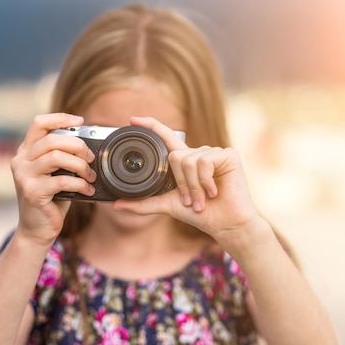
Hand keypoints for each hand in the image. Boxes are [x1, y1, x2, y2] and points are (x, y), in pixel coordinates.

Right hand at [11, 113, 96, 245]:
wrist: (37, 230)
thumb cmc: (51, 200)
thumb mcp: (55, 174)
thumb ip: (63, 157)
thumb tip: (89, 144)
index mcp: (26, 152)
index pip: (39, 123)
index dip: (60, 118)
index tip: (81, 121)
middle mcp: (20, 160)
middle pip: (52, 139)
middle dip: (78, 146)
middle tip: (92, 158)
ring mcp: (23, 176)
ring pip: (56, 157)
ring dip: (80, 166)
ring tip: (91, 176)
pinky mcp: (32, 192)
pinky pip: (62, 181)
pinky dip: (80, 185)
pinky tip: (88, 191)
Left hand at [113, 117, 262, 247]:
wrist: (226, 224)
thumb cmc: (201, 214)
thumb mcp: (168, 206)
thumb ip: (144, 204)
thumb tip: (117, 204)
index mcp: (186, 161)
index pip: (166, 137)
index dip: (151, 126)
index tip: (132, 120)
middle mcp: (199, 153)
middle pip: (175, 156)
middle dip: (181, 183)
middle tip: (190, 200)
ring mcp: (214, 152)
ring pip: (188, 160)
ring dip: (193, 186)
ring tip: (202, 199)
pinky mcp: (228, 155)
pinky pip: (204, 161)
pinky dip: (205, 181)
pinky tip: (214, 191)